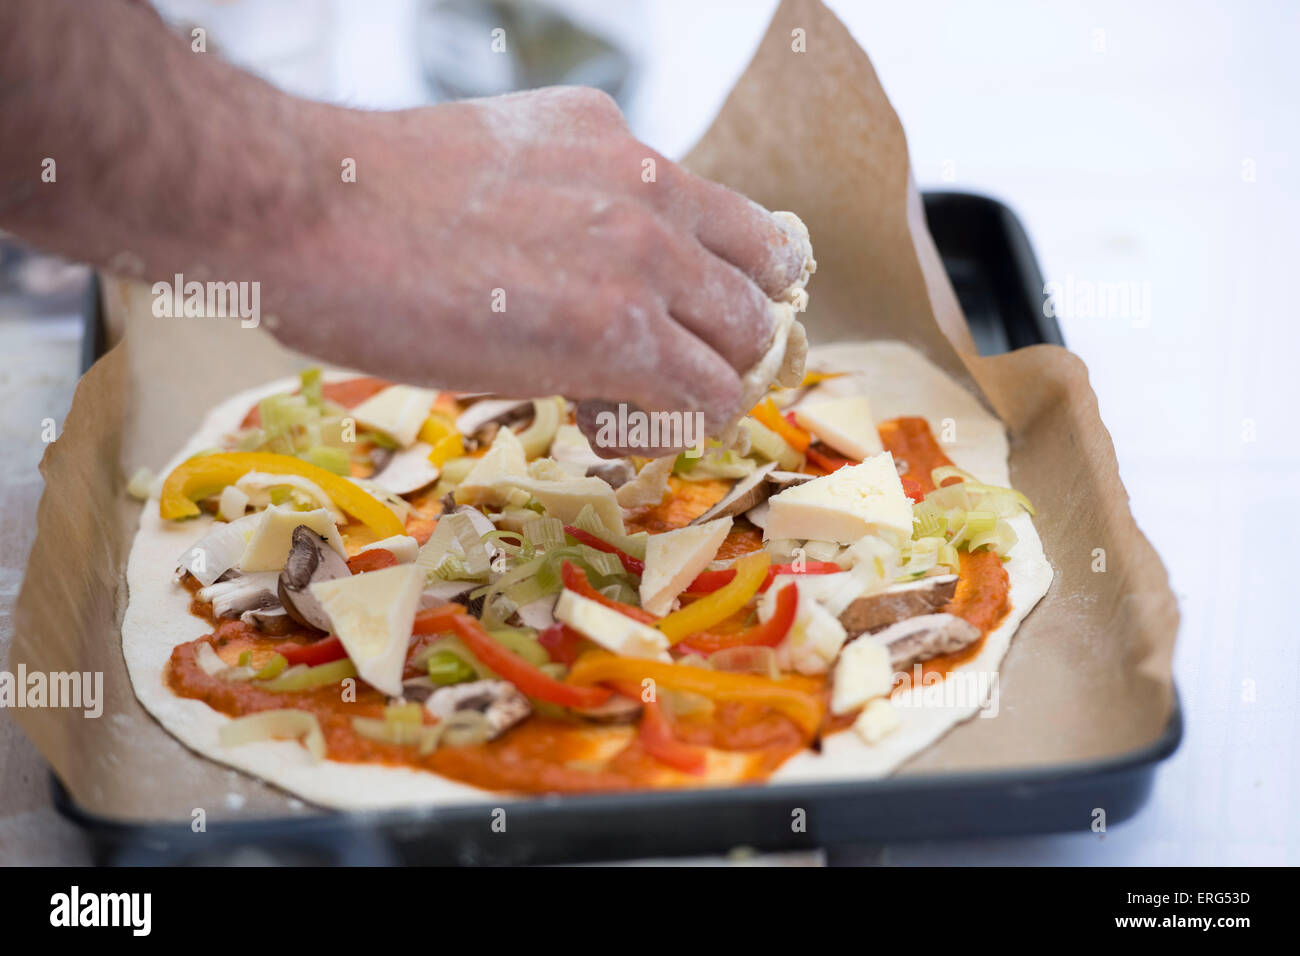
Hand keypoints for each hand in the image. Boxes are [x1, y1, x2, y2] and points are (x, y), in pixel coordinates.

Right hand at [264, 87, 807, 447]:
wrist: (306, 207)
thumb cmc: (361, 199)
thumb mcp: (492, 167)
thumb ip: (558, 203)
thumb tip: (569, 272)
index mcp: (614, 138)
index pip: (729, 218)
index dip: (725, 281)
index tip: (692, 321)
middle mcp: (648, 185)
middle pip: (760, 280)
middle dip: (724, 336)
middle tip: (669, 373)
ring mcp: (642, 255)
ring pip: (745, 342)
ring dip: (703, 384)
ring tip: (631, 404)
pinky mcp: (618, 330)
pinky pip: (704, 400)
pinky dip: (672, 427)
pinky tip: (602, 423)